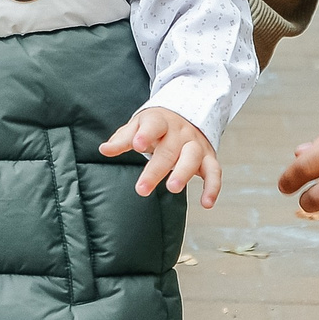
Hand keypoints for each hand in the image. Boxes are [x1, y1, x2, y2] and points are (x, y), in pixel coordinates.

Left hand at [102, 106, 221, 208]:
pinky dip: (213, 187)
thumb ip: (122, 140)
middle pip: (169, 149)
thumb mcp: (137, 127)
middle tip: (142, 188)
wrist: (185, 116)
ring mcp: (195, 144)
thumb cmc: (156, 127)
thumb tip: (104, 150)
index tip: (137, 145)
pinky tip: (206, 203)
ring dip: (184, 173)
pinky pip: (214, 171)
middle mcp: (180, 132)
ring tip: (173, 188)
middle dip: (156, 169)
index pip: (154, 125)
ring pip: (192, 157)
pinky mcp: (208, 157)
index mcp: (160, 121)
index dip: (146, 134)